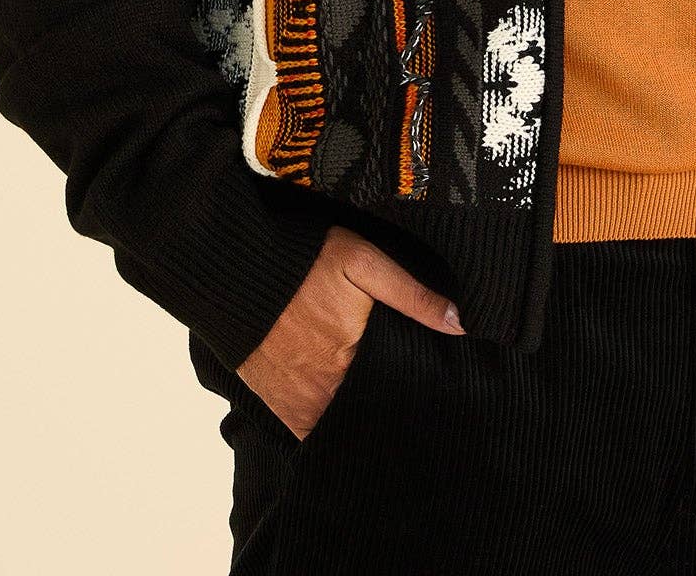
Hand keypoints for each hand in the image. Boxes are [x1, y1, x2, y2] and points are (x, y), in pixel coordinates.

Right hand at [236, 225, 464, 439]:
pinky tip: (341, 411)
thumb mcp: (364, 264)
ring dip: (356, 419)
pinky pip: (310, 432)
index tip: (427, 392)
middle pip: (369, 414)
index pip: (395, 395)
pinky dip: (327, 426)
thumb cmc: (305, 263)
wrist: (236, 272)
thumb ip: (412, 296)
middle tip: (403, 399)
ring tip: (374, 404)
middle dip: (387, 409)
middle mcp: (326, 394)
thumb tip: (460, 325)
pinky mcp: (278, 405)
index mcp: (354, 363)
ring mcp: (299, 404)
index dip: (411, 394)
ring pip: (341, 427)